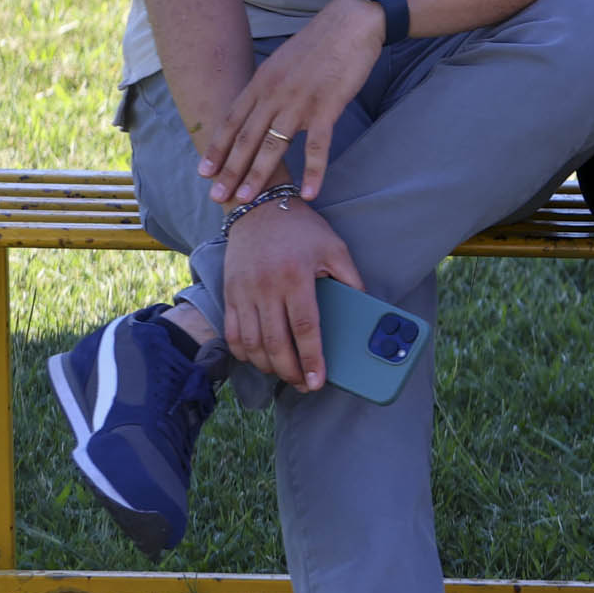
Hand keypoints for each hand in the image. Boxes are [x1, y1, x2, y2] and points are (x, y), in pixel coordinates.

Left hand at [199, 0, 381, 202]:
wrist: (352, 22)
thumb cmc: (321, 41)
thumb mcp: (284, 61)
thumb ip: (270, 85)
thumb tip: (262, 105)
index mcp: (261, 82)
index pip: (232, 121)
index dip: (216, 148)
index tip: (203, 172)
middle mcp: (273, 94)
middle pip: (246, 138)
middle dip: (229, 170)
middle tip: (217, 197)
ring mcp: (299, 102)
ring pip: (273, 145)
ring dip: (258, 175)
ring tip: (248, 199)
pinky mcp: (327, 107)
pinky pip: (317, 146)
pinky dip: (313, 172)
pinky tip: (308, 193)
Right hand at [219, 198, 365, 390]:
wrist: (258, 207)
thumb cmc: (301, 229)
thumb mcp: (334, 247)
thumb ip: (350, 278)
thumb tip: (364, 306)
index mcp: (296, 277)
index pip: (305, 328)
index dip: (312, 358)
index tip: (317, 381)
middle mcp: (266, 287)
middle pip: (276, 342)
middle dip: (291, 371)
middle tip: (303, 385)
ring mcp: (244, 292)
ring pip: (252, 343)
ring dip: (268, 366)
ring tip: (285, 374)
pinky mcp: (230, 293)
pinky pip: (232, 333)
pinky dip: (243, 353)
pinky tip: (258, 360)